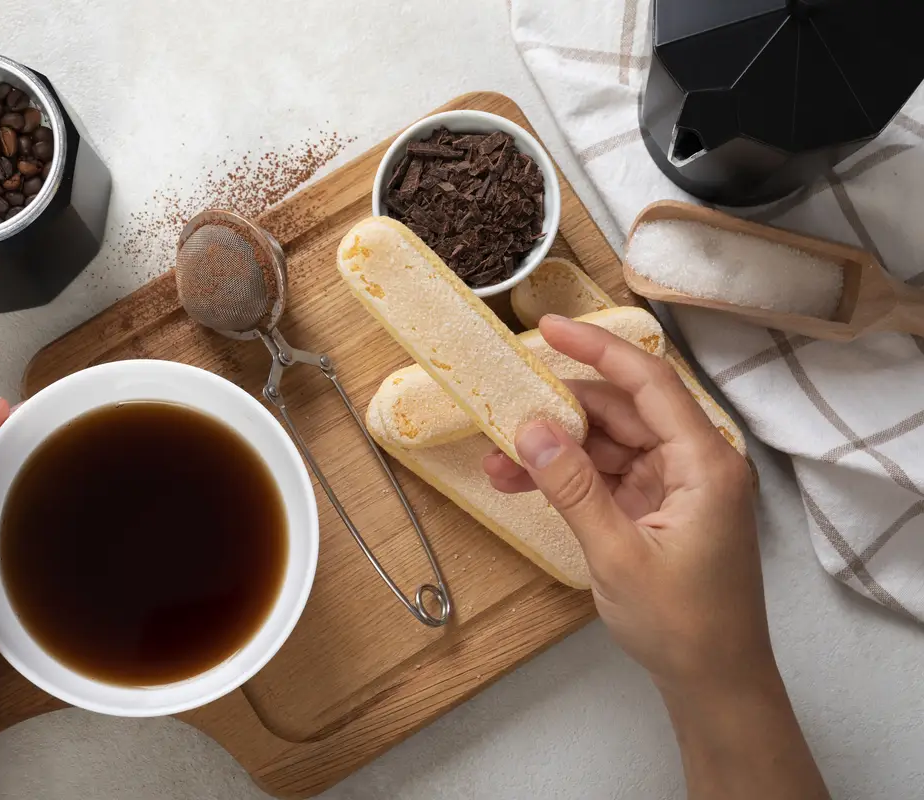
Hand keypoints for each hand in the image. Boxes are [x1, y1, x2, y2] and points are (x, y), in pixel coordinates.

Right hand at [484, 316, 827, 798]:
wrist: (715, 684)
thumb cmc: (682, 624)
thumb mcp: (616, 553)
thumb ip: (572, 487)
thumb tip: (530, 431)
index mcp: (705, 463)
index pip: (649, 383)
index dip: (598, 349)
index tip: (549, 329)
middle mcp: (696, 463)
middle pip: (623, 411)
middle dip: (561, 410)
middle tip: (504, 404)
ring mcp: (677, 486)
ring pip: (609, 444)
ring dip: (557, 450)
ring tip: (498, 461)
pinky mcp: (659, 508)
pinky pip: (608, 475)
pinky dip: (569, 477)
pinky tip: (523, 481)